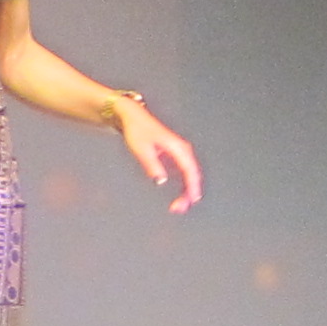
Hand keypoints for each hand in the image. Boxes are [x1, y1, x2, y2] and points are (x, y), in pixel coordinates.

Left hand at [116, 98, 205, 213]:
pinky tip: (180, 194)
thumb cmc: (137, 130)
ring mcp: (180, 151)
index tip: (191, 200)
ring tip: (179, 206)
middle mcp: (182, 149)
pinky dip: (184, 184)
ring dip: (187, 190)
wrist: (133, 117)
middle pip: (192, 175)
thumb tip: (161, 181)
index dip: (192, 187)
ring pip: (190, 174)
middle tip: (179, 208)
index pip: (190, 170)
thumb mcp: (142, 150)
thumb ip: (152, 166)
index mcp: (177, 147)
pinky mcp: (175, 154)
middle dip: (189, 193)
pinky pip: (185, 172)